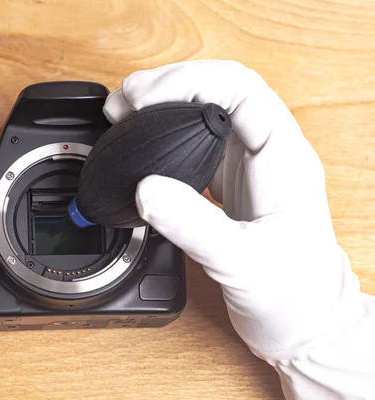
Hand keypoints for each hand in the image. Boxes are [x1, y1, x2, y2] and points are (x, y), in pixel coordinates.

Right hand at [103, 60, 362, 361]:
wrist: (303, 322)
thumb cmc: (291, 295)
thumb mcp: (241, 263)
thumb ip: (193, 226)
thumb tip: (146, 189)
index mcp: (282, 157)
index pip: (240, 89)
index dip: (189, 82)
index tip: (145, 98)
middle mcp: (266, 151)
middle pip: (219, 89)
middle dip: (169, 85)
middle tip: (125, 101)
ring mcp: (246, 166)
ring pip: (205, 111)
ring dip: (164, 104)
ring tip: (126, 113)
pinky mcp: (229, 183)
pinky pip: (194, 141)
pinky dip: (164, 133)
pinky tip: (143, 143)